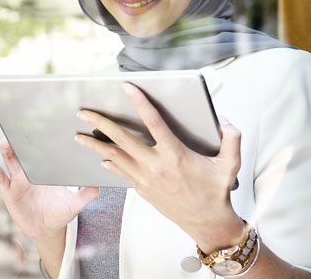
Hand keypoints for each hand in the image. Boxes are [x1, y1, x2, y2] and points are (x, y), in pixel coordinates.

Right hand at [0, 138, 98, 241]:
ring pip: (11, 163)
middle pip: (24, 153)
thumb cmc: (61, 214)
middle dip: (20, 142)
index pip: (41, 153)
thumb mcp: (75, 204)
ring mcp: (19, 182)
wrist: (46, 230)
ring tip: (4, 142)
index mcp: (46, 171)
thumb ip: (85, 194)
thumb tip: (99, 185)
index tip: (40, 130)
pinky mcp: (9, 193)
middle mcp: (30, 173)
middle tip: (18, 130)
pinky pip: (2, 182)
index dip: (39, 142)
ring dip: (7, 152)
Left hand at [75, 83, 244, 252]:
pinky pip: (121, 172)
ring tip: (79, 136)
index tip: (127, 87)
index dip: (140, 102)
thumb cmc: (217, 192)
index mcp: (176, 155)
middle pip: (122, 139)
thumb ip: (232, 138)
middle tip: (83, 112)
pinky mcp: (142, 190)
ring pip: (114, 157)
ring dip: (95, 145)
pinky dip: (110, 163)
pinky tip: (101, 156)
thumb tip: (225, 119)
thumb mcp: (230, 164)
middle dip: (100, 123)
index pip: (154, 122)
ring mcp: (146, 179)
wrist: (208, 223)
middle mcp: (156, 166)